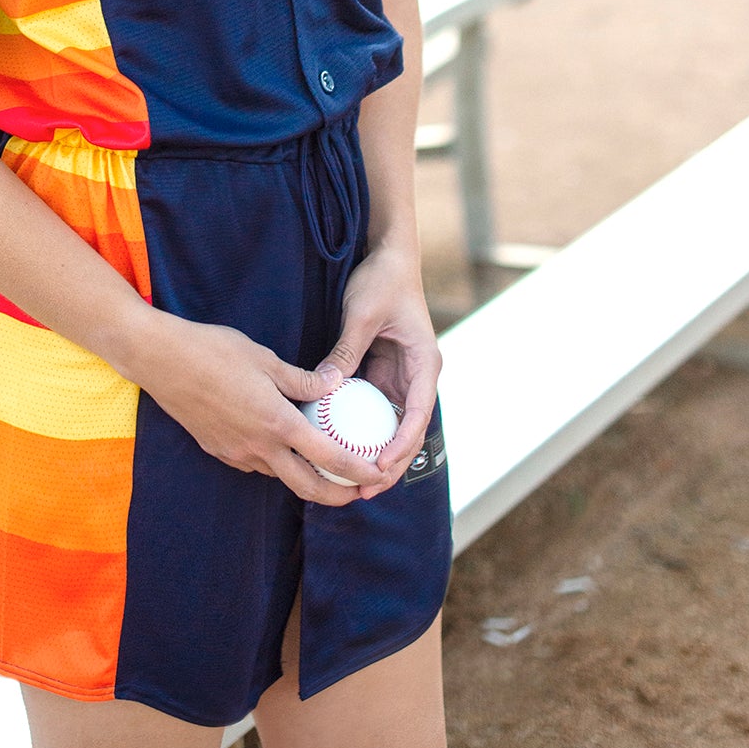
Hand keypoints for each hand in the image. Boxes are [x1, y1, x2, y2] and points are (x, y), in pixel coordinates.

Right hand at [128, 311, 387, 507]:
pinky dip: (276, 464)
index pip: (328, 458)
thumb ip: (302, 379)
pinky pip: (256, 465)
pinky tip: (280, 446)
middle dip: (338, 495)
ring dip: (305, 479)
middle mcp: (258, 447)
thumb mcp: (264, 357)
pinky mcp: (218, 450)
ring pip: (279, 477)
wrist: (160, 360)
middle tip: (358, 490)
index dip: (358, 471)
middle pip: (307, 488)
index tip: (378, 476)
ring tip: (324, 467)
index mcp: (276, 423)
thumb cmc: (212, 351)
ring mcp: (235, 453)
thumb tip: (335, 384)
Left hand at [318, 242, 441, 500]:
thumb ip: (347, 350)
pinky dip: (362, 431)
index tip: (380, 467)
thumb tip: (324, 386)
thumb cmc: (381, 281)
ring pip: (392, 426)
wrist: (388, 256)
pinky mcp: (384, 374)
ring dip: (377, 454)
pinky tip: (341, 450)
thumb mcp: (362, 314)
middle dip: (389, 463)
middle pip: (408, 430)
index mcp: (424, 363)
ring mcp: (401, 377)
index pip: (417, 414)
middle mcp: (418, 376)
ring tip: (353, 484)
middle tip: (363, 490)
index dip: (401, 445)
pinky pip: (374, 409)